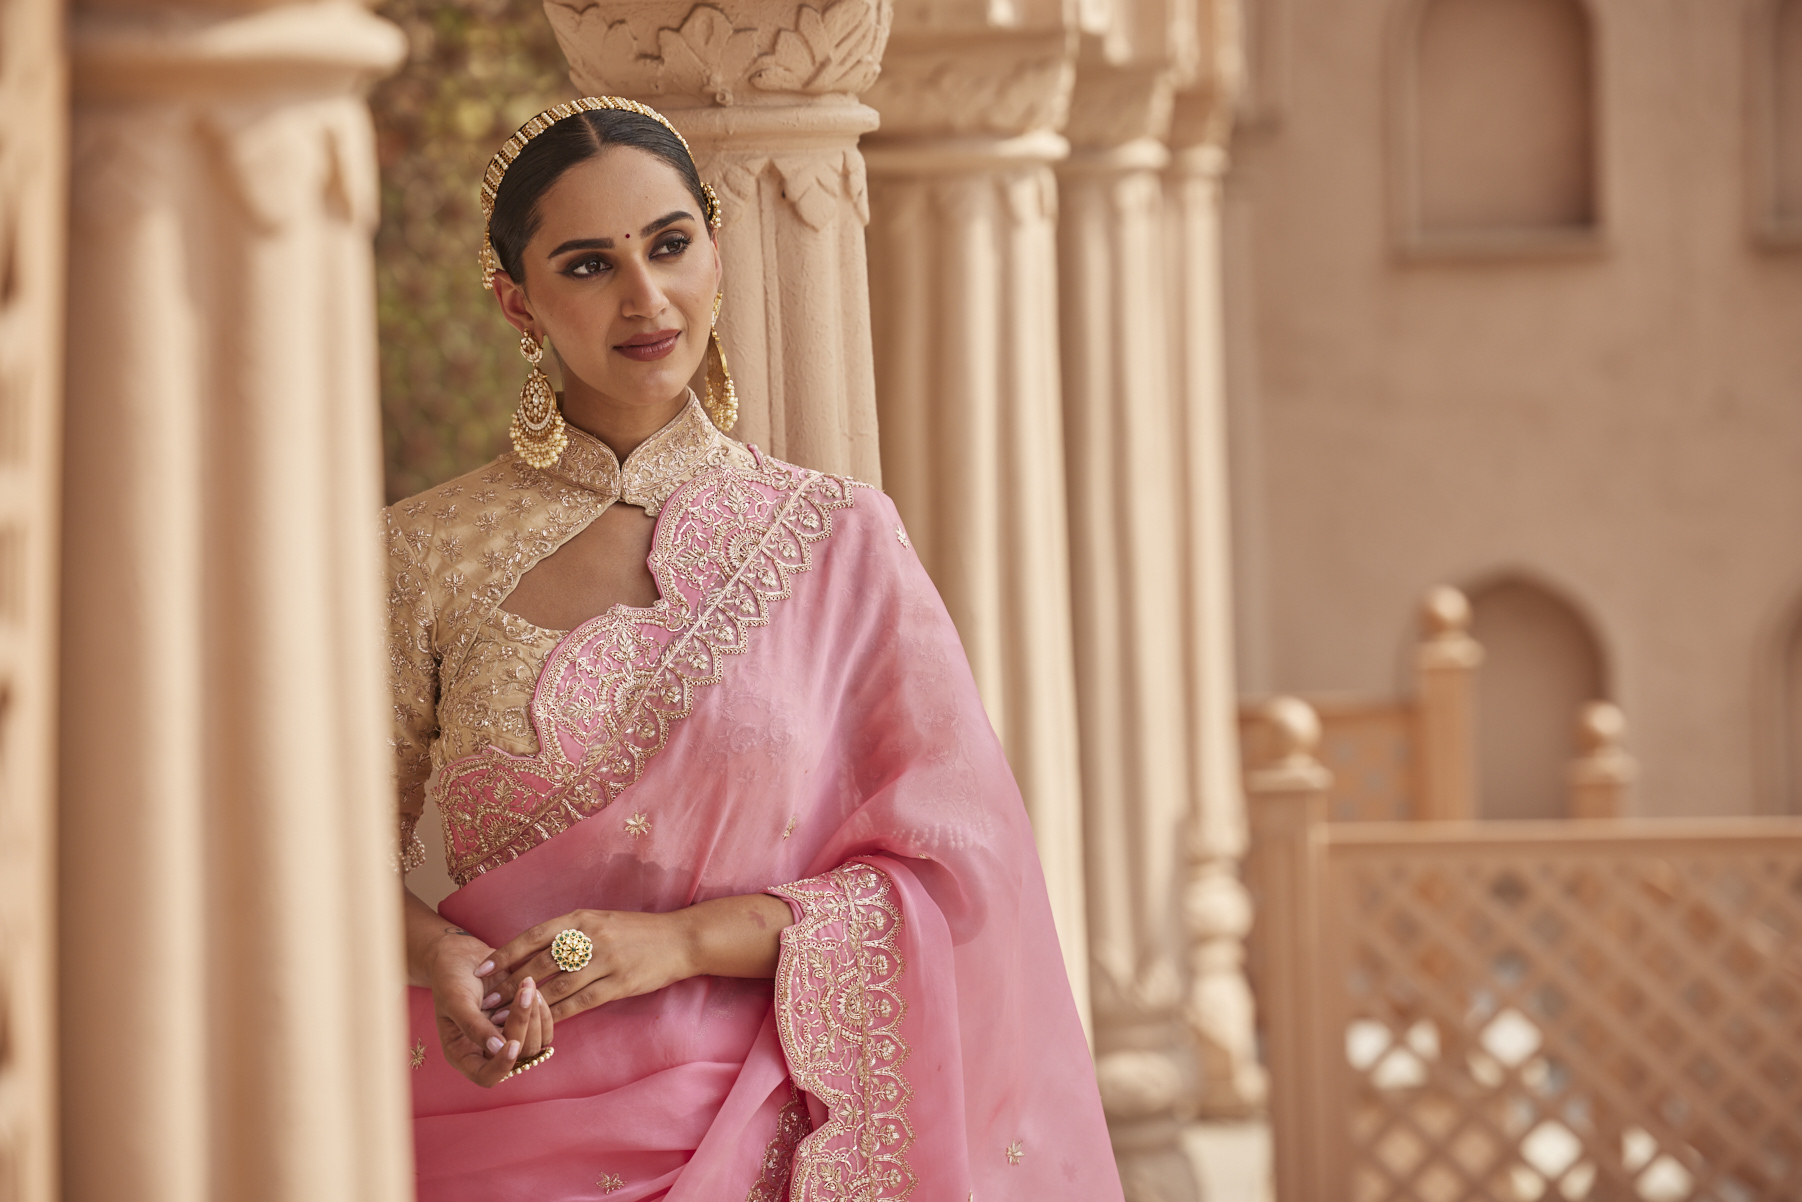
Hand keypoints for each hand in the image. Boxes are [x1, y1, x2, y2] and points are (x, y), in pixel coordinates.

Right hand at [427, 930, 554, 1087]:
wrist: (460, 956)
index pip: (487, 1076)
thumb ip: (474, 1027)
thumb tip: (497, 1048)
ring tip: (527, 986)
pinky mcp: (522, 1021)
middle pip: (517, 1057)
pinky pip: (542, 1027)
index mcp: (463, 1053)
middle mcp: (487, 1050)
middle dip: (522, 1025)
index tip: (512, 1043)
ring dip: (535, 1016)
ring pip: (534, 1043)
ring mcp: (506, 1036)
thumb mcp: (456, 1000)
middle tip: (523, 992)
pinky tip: (532, 988)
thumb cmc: (450, 978)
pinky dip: (541, 1010)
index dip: (503, 1066)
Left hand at [481, 909, 694, 1023]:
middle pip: (541, 962)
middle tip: (486, 1001)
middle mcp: (591, 937)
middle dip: (510, 983)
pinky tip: (545, 1024)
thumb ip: (569, 933)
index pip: (534, 935)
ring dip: (530, 1003)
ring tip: (507, 1017)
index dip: (506, 953)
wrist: (680, 939)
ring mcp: (606, 960)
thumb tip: (532, 952)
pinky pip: (583, 1001)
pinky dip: (561, 1014)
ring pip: (559, 985)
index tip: (482, 968)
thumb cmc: (636, 932)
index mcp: (582, 918)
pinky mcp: (621, 983)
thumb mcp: (601, 921)